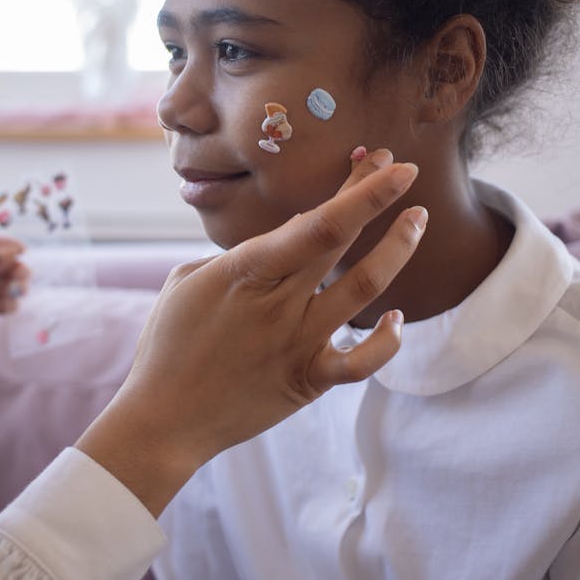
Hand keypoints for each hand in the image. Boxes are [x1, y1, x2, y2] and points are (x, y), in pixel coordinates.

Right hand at [76, 157, 425, 514]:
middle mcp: (278, 303)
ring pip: (364, 289)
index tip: (381, 159)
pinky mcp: (308, 381)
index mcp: (244, 271)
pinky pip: (361, 362)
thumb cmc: (168, 344)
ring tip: (417, 220)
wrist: (162, 420)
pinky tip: (397, 319)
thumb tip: (287, 237)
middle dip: (378, 198)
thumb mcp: (188, 281)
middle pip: (342, 239)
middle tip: (404, 170)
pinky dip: (386, 341)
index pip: (314, 223)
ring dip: (397, 249)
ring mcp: (297, 343)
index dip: (357, 190)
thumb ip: (241, 256)